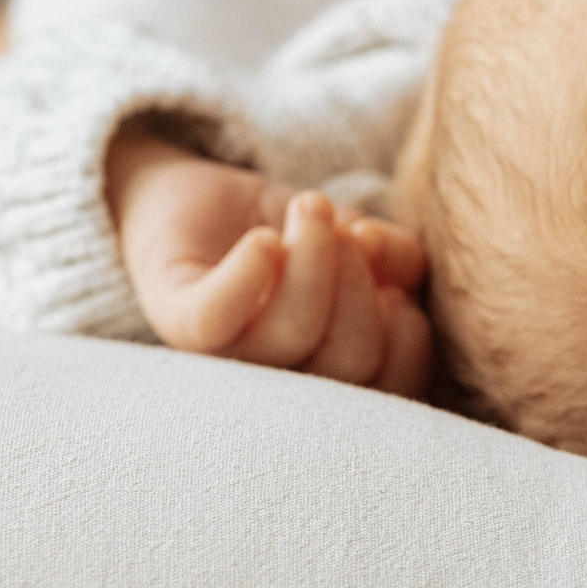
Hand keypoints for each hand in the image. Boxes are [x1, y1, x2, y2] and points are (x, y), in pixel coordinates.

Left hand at [104, 129, 434, 396]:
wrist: (191, 195)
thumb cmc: (283, 228)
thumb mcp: (355, 238)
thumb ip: (395, 260)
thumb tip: (403, 273)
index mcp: (324, 375)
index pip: (387, 391)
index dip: (409, 337)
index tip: (397, 283)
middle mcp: (274, 380)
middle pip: (349, 362)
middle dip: (362, 284)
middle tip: (348, 232)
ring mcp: (223, 356)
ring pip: (292, 334)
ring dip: (316, 256)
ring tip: (309, 205)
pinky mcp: (177, 316)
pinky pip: (215, 316)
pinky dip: (247, 275)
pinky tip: (264, 239)